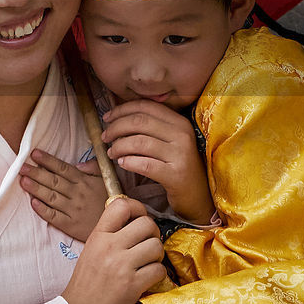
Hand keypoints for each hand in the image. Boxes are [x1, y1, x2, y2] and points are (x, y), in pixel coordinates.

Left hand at [21, 149, 106, 241]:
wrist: (119, 228)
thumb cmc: (111, 202)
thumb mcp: (107, 181)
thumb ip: (94, 169)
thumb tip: (79, 164)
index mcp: (85, 182)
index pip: (63, 168)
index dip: (47, 161)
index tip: (34, 154)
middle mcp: (77, 194)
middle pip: (53, 181)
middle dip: (36, 172)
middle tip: (21, 166)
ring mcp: (73, 210)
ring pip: (51, 197)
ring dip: (36, 188)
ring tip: (23, 181)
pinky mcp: (70, 225)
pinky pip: (54, 216)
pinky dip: (43, 210)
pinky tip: (33, 203)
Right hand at [61, 197, 164, 303]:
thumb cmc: (86, 283)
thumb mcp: (91, 250)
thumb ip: (109, 234)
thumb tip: (132, 219)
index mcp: (98, 236)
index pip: (121, 205)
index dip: (137, 208)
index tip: (139, 218)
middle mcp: (110, 246)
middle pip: (146, 223)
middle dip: (153, 233)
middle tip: (147, 243)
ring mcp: (122, 265)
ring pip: (156, 245)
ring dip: (157, 255)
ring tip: (148, 262)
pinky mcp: (133, 285)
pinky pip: (159, 269)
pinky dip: (158, 274)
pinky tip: (148, 278)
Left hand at [102, 100, 213, 224]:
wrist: (198, 196)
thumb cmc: (176, 167)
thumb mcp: (166, 144)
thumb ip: (145, 131)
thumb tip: (110, 122)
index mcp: (179, 122)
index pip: (146, 107)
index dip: (122, 110)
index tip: (107, 118)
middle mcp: (182, 134)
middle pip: (140, 122)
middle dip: (116, 128)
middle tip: (105, 137)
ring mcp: (181, 155)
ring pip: (140, 142)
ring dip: (119, 146)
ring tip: (112, 153)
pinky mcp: (176, 175)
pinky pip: (146, 165)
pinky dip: (129, 162)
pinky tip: (122, 164)